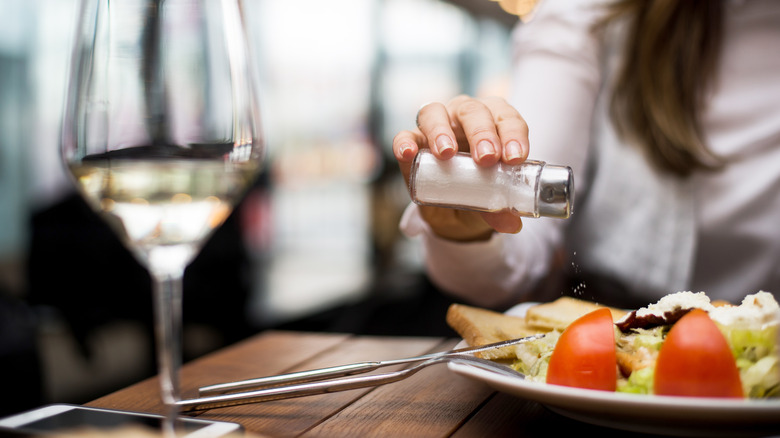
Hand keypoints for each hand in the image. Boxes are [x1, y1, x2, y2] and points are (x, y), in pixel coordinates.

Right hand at [392, 95, 529, 240]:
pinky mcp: (412, 141)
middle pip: (472, 111)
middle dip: (481, 133)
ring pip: (435, 113)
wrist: (453, 206)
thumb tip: (512, 224)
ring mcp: (436, 125)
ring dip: (441, 131)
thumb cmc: (480, 188)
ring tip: (447, 153)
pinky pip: (405, 136)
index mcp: (494, 120)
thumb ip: (501, 208)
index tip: (514, 158)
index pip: (506, 118)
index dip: (512, 134)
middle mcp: (464, 116)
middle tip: (486, 158)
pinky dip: (405, 142)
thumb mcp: (493, 199)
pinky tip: (408, 153)